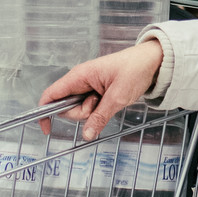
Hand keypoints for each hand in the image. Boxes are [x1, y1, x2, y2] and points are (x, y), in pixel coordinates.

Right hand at [40, 42, 164, 140]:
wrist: (152, 61)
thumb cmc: (135, 69)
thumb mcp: (118, 96)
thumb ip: (100, 116)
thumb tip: (87, 134)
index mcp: (79, 76)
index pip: (51, 94)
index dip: (45, 112)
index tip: (47, 129)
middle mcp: (80, 80)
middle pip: (67, 107)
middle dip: (82, 113)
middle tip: (100, 103)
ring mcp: (88, 86)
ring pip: (80, 109)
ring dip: (93, 112)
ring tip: (110, 99)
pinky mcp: (97, 91)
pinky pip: (91, 108)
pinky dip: (99, 109)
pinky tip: (111, 101)